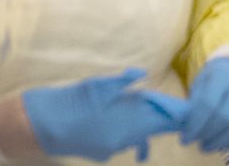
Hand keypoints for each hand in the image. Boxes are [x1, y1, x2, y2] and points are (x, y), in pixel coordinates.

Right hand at [21, 69, 180, 161]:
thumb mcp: (96, 85)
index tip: (188, 109)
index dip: (174, 113)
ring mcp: (111, 149)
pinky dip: (130, 135)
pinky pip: (124, 144)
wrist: (40, 126)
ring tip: (156, 116)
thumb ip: (120, 82)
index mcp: (124, 121)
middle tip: (180, 114)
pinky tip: (131, 131)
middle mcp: (121, 139)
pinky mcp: (102, 154)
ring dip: (147, 126)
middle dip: (165, 121)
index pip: (159, 118)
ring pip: (138, 137)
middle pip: (152, 129)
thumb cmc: (68, 100)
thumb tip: (141, 74)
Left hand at [181, 58, 228, 152]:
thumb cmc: (212, 81)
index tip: (185, 138)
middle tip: (196, 142)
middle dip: (208, 134)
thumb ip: (193, 104)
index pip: (209, 103)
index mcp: (221, 76)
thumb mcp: (199, 85)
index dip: (196, 124)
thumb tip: (184, 126)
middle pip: (226, 116)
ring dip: (223, 141)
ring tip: (207, 146)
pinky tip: (225, 143)